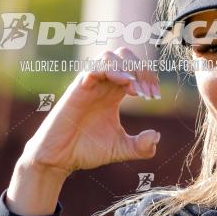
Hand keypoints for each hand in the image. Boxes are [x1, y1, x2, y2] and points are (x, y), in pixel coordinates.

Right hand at [19, 47, 160, 178]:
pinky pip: (92, 69)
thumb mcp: (121, 150)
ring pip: (109, 57)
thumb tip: (156, 136)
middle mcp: (102, 85)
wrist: (60, 159)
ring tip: (135, 90)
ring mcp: (89, 86)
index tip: (154, 96)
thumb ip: (141, 146)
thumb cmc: (86, 150)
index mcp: (114, 94)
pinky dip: (110, 70)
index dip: (148, 78)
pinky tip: (123, 83)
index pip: (134, 71)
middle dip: (141, 69)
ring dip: (127, 68)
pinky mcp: (77, 90)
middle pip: (124, 57)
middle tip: (148, 92)